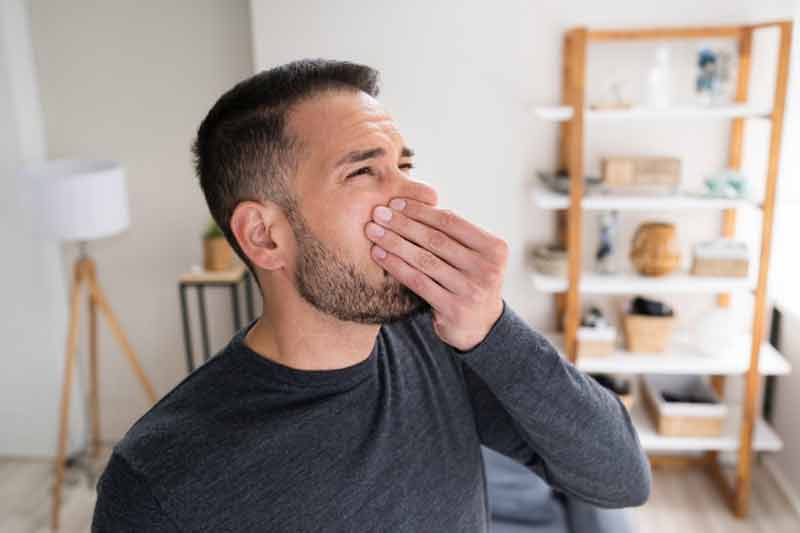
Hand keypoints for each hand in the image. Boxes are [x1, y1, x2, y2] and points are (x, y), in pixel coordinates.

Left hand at [365, 197, 507, 350]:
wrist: (481, 326)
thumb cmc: (469, 281)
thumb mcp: (473, 256)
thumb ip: (454, 235)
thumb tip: (412, 202)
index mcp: (494, 248)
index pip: (451, 222)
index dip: (421, 211)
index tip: (396, 203)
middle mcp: (487, 268)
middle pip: (435, 239)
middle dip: (403, 224)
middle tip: (377, 213)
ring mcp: (471, 290)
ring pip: (424, 260)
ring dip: (395, 243)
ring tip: (373, 231)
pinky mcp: (454, 308)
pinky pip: (418, 282)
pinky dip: (396, 266)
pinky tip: (379, 255)